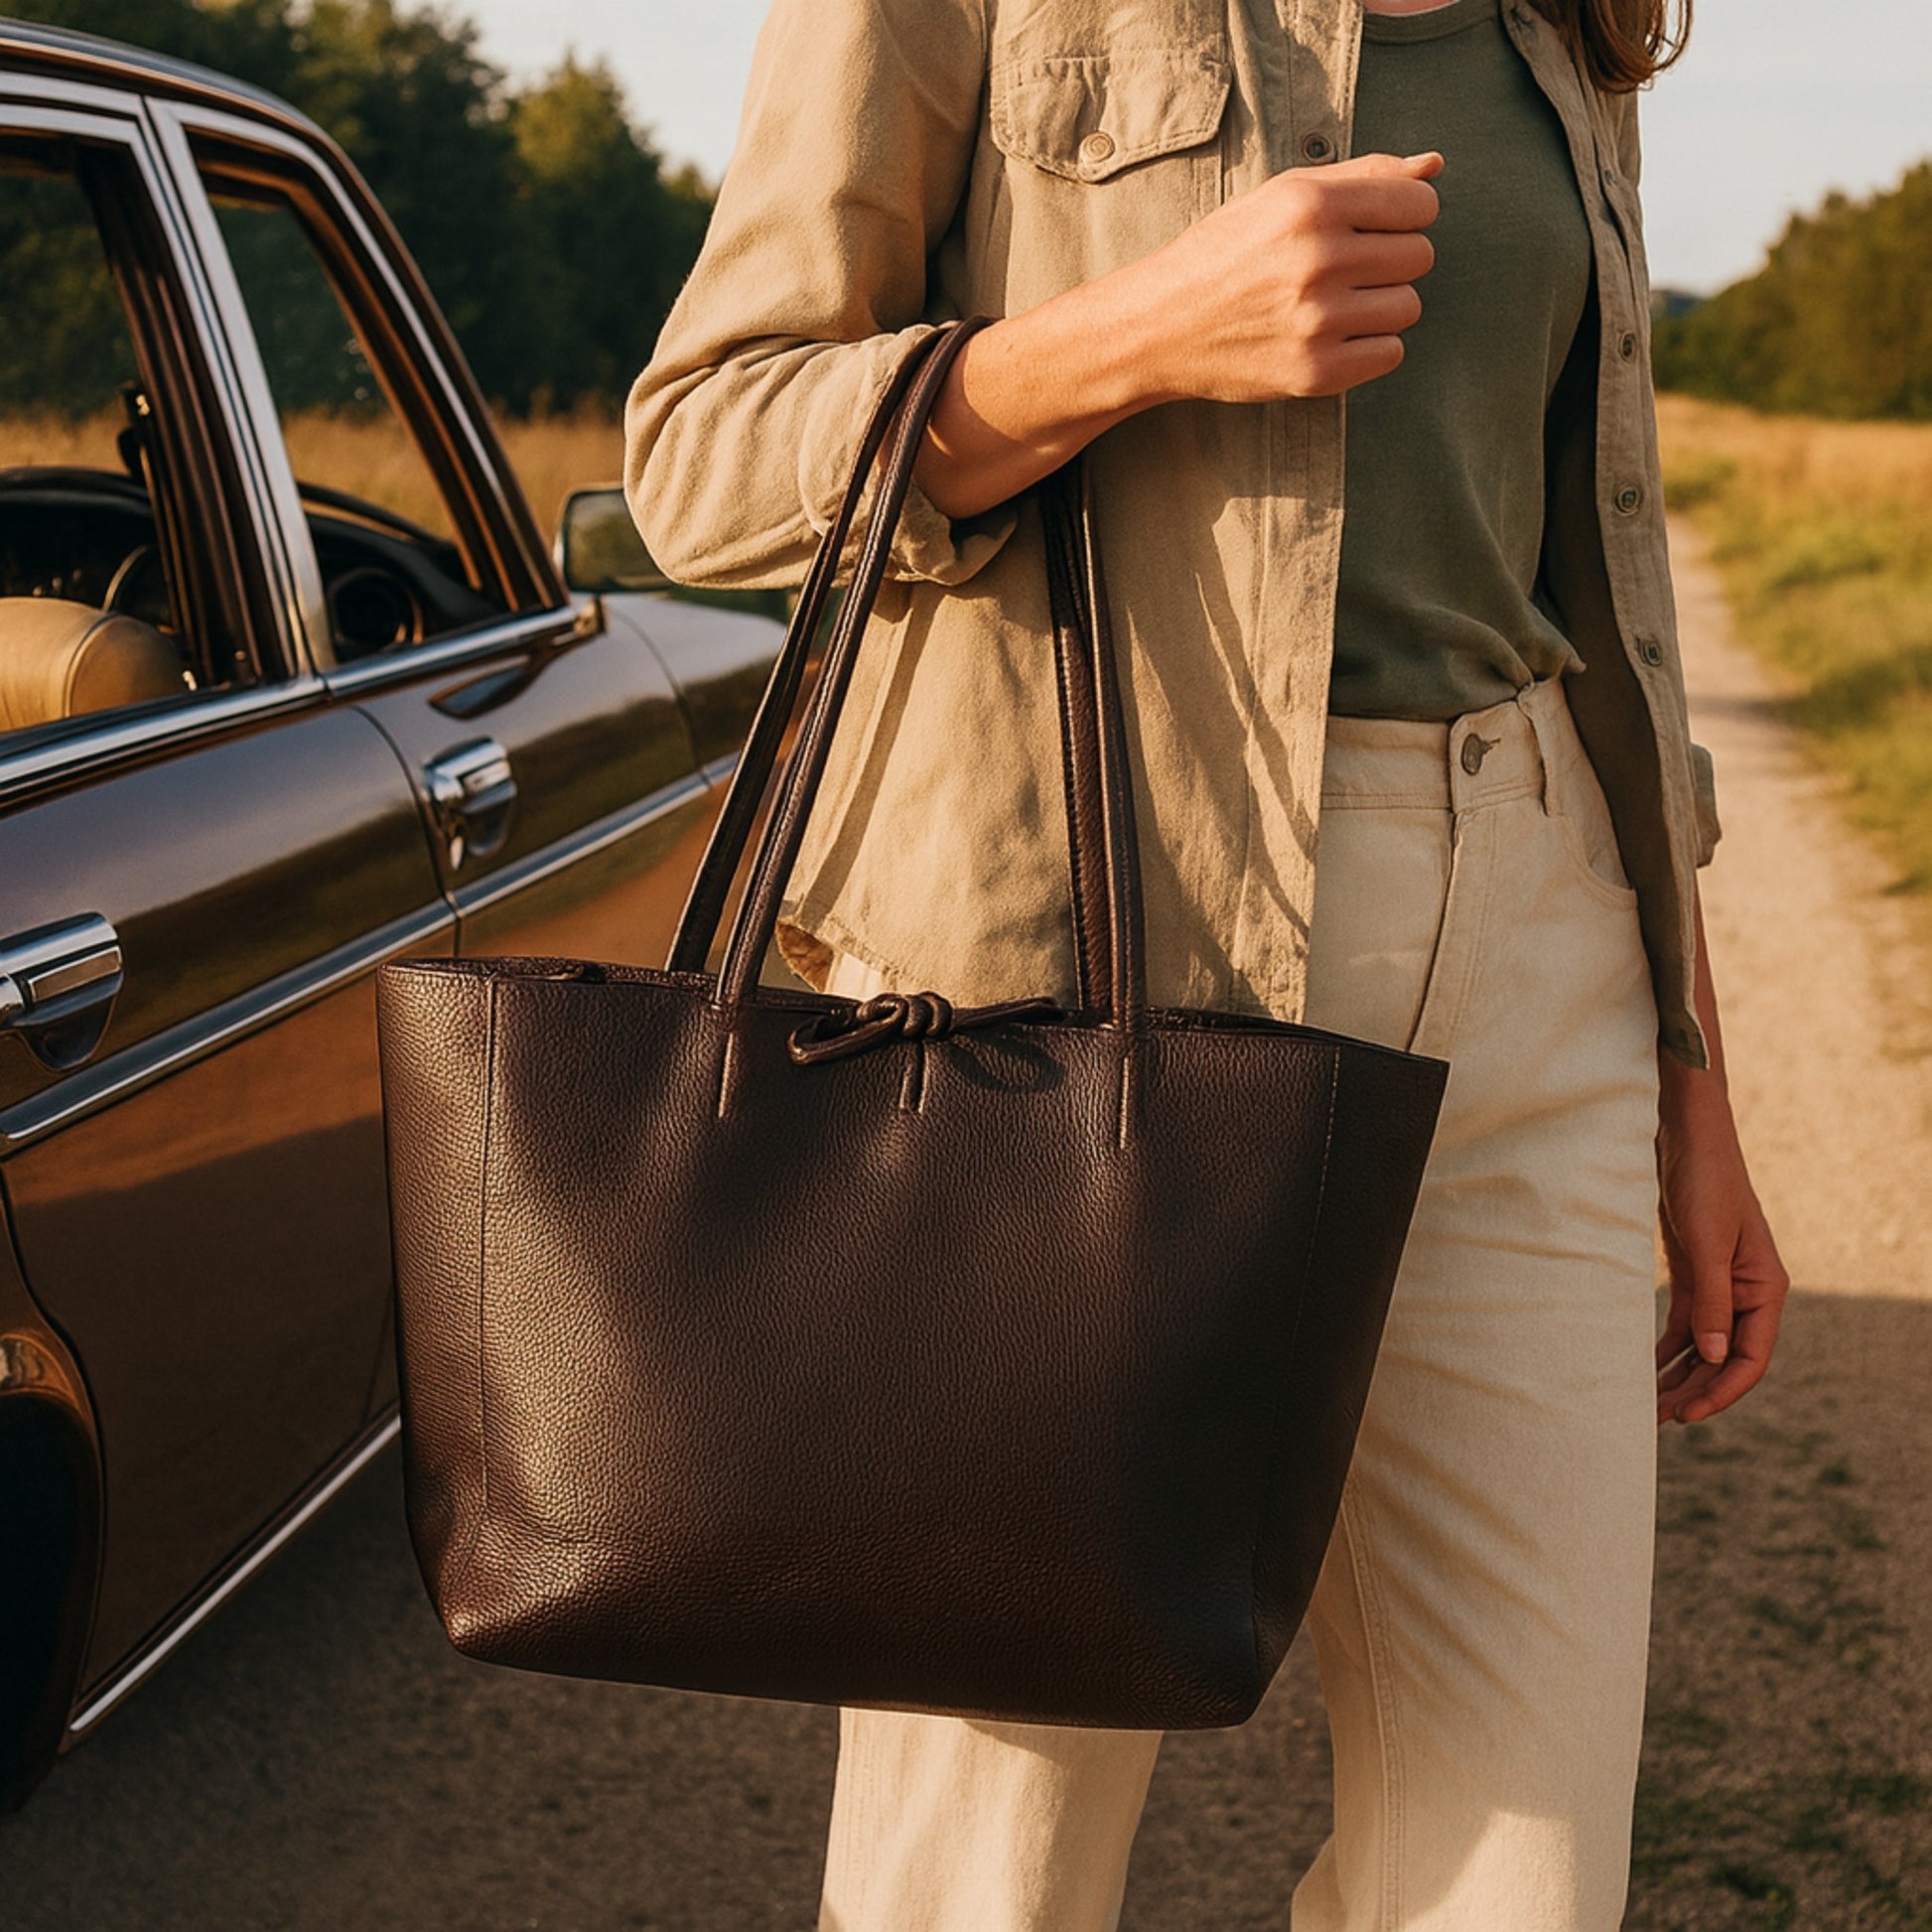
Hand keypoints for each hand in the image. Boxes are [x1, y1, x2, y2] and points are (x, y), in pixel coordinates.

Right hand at [915, 151, 1442, 518]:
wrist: (1161, 326)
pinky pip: (1390, 354)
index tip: (1377, 227)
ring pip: (1408, 307)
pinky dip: (1371, 347)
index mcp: (1311, 204)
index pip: (1419, 204)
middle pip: (1419, 256)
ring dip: (1382, 306)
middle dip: (1392, 260)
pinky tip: (1333, 337)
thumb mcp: (1282, 197)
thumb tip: (1434, 167)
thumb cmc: (1225, 254)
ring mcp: (1317, 322)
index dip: (1406, 214)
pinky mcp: (1314, 373)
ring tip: (1337, 305)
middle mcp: (1317, 260)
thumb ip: (1361, 177)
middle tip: (1347, 270)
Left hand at [1654, 1085, 1789, 1424]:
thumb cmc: (1704, 1182)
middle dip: (1696, 1390)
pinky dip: (1666, 1348)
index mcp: (1764, 1289)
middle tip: (1656, 1420)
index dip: (1723, 1390)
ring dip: (1678, 1375)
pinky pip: (1684, 1324)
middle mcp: (1746, 1293)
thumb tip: (1716, 1358)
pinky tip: (1644, 1369)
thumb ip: (1712, 1300)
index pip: (1751, 1357)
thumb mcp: (1708, 1242)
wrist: (1686, 1137)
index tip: (1689, 1414)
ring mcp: (1719, 1285)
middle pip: (1725, 1358)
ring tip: (1647, 1406)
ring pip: (1702, 1345)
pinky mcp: (1693, 1274)